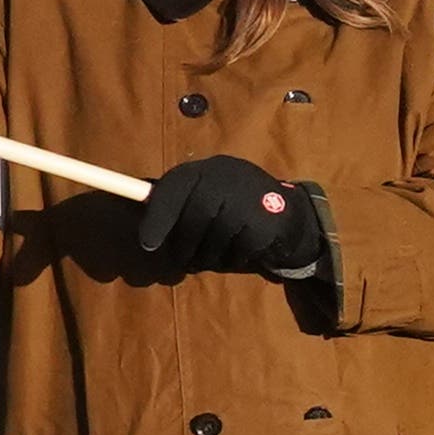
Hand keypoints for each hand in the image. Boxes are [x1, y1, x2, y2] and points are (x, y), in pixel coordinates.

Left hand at [128, 156, 327, 280]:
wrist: (287, 208)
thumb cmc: (232, 204)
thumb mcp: (203, 194)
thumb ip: (177, 206)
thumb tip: (146, 234)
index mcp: (201, 170)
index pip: (172, 192)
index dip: (157, 220)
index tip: (147, 246)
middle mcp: (223, 178)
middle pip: (192, 222)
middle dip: (184, 248)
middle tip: (184, 263)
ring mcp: (246, 200)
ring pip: (213, 241)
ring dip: (207, 258)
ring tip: (208, 260)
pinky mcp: (263, 224)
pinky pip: (235, 253)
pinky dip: (232, 260)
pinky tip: (236, 254)